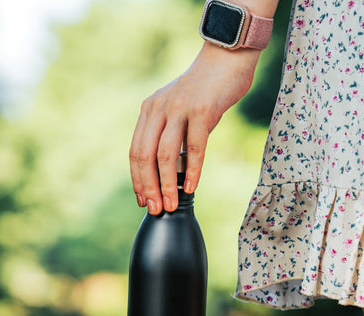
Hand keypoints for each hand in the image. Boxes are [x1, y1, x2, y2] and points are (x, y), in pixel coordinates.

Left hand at [129, 43, 260, 213]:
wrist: (228, 58)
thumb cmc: (207, 89)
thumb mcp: (180, 109)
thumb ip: (172, 133)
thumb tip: (171, 170)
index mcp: (150, 110)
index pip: (136, 151)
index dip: (137, 179)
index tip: (143, 200)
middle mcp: (159, 109)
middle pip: (145, 156)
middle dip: (149, 187)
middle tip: (155, 209)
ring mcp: (180, 109)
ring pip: (165, 155)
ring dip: (167, 185)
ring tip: (172, 205)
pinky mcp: (202, 111)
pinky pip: (194, 147)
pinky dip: (191, 170)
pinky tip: (191, 187)